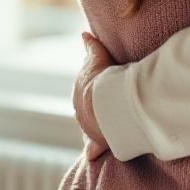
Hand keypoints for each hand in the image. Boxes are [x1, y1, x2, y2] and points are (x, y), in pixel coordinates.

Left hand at [75, 32, 112, 160]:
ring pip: (91, 129)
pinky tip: (93, 156)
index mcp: (79, 93)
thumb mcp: (97, 58)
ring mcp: (87, 127)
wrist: (105, 102)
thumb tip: (84, 34)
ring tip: (110, 129)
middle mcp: (80, 112)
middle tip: (108, 112)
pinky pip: (94, 148)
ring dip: (98, 129)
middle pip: (87, 113)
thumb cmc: (102, 79)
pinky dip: (94, 151)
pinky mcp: (96, 142)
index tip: (98, 96)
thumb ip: (91, 47)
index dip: (92, 95)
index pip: (84, 95)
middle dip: (94, 113)